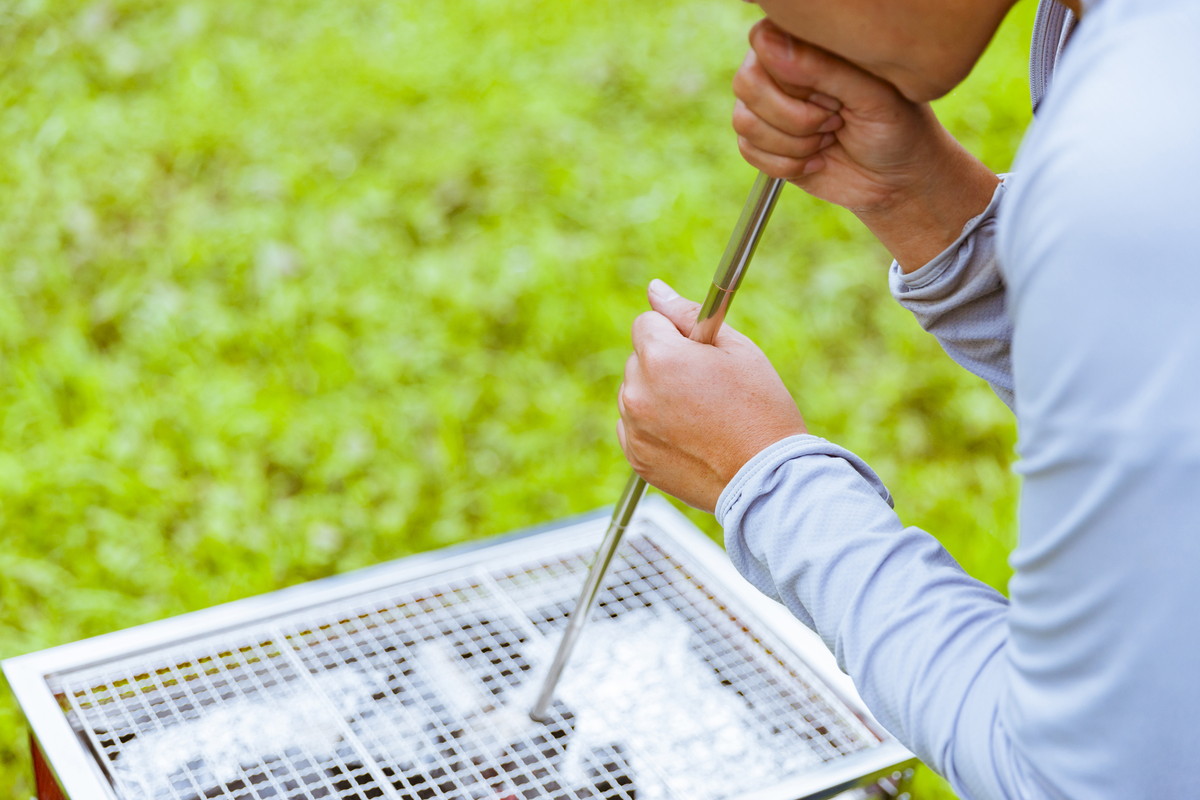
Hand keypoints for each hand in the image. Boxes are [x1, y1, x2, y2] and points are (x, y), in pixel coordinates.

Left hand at [617, 280, 805, 511]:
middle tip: (706, 386)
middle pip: (639, 359)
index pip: (646, 323)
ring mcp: (633, 428)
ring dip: (657, 395)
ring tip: (701, 415)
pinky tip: (689, 436)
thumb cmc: (759, 409)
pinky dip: (653, 427)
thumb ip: (687, 315)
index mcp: (661, 357)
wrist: (766, 477)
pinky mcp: (636, 458)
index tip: (697, 351)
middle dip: (665, 364)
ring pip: (635, 393)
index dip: (674, 333)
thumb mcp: (735, 349)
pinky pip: (633, 427)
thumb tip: (655, 289)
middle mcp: (638, 391)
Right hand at [733, 19, 998, 268]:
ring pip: (744, 121)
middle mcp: (780, 68)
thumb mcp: (871, 96)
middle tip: (835, 121)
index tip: (836, 95)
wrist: (896, 179)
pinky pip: (748, 150)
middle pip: (747, 82)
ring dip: (793, 143)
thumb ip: (823, 68)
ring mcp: (768, 106)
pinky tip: (817, 160)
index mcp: (808, 42)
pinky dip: (787, 165)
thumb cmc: (895, 127)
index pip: (764, 43)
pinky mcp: (762, 141)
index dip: (794, 78)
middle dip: (795, 117)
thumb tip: (769, 45)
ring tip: (828, 140)